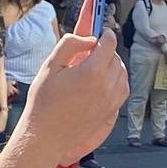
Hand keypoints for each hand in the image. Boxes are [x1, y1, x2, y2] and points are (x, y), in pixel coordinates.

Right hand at [21, 0, 127, 163]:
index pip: (109, 42)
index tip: (99, 31)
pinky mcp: (112, 110)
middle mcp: (107, 85)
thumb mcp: (50, 66)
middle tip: (91, 49)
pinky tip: (101, 80)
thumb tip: (88, 37)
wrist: (46, 136)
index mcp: (92, 71)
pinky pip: (123, 87)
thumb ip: (70, 44)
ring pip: (121, 71)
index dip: (104, 33)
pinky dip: (116, 79)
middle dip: (105, 49)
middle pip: (115, 56)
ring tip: (95, 65)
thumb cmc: (44, 102)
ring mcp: (112, 100)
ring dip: (112, 64)